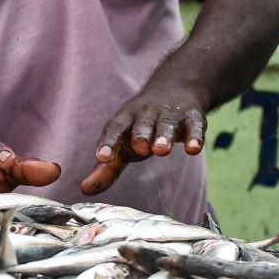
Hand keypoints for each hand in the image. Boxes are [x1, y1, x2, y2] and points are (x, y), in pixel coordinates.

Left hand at [83, 83, 206, 196]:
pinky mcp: (193, 117)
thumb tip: (84, 190)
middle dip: (140, 135)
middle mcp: (147, 115)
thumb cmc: (141, 128)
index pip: (114, 129)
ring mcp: (170, 114)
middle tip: (140, 148)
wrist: (175, 89)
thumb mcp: (123, 145)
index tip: (101, 157)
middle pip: (142, 125)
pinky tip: (194, 149)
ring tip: (162, 149)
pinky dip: (194, 136)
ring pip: (167, 124)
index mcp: (125, 120)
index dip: (108, 142)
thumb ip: (106, 169)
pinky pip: (194, 126)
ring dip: (164, 135)